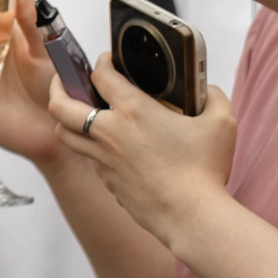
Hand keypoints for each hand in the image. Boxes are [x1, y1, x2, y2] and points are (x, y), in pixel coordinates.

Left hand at [46, 57, 238, 248]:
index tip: (108, 60)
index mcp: (133, 111)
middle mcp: (109, 133)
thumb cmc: (205, 170)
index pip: (100, 74)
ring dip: (65, 120)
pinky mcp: (108, 183)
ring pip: (64, 135)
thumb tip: (208, 90)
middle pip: (60, 105)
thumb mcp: (221, 122)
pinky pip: (89, 160)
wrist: (192, 217)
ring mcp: (104, 161)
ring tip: (74, 112)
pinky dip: (90, 148)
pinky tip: (106, 146)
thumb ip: (214, 96)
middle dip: (56, 86)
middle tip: (62, 80)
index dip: (101, 61)